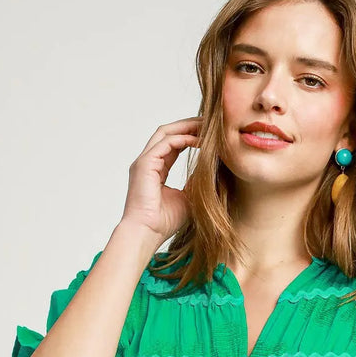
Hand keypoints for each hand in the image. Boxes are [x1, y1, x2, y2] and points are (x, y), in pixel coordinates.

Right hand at [119, 116, 202, 244]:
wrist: (147, 233)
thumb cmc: (164, 222)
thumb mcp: (187, 198)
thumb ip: (195, 182)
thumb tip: (211, 170)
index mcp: (156, 169)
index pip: (173, 144)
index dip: (190, 136)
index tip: (209, 134)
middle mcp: (148, 162)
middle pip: (168, 133)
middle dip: (188, 125)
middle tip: (209, 122)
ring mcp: (144, 162)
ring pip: (165, 133)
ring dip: (186, 127)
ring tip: (205, 126)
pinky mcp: (144, 164)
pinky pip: (165, 143)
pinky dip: (182, 139)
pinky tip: (198, 141)